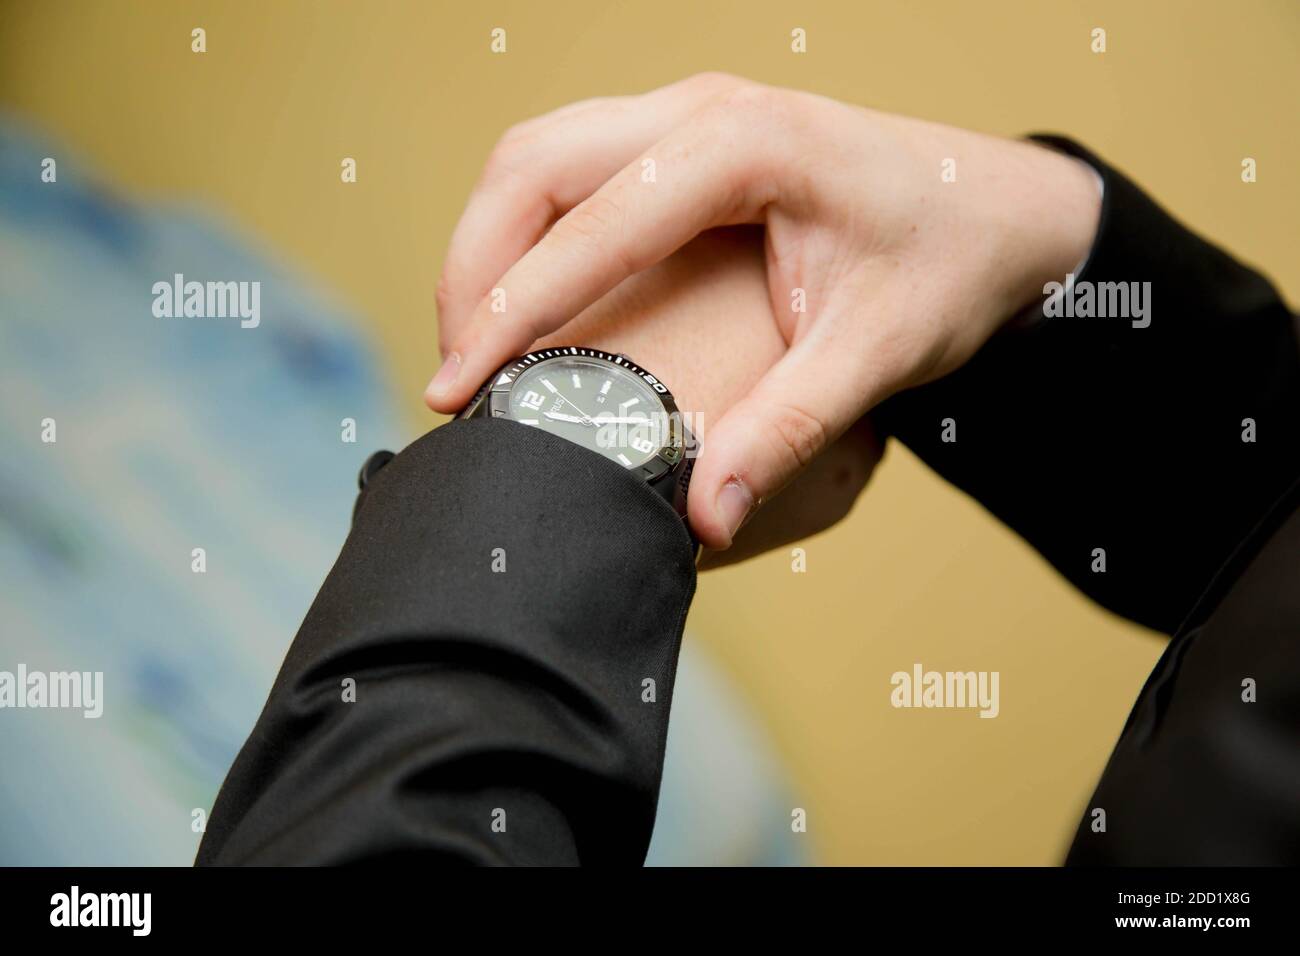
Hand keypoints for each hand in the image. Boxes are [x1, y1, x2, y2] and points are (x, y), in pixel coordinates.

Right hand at [427, 73, 1099, 549]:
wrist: (996, 212)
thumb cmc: (947, 266)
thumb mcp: (876, 353)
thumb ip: (786, 430)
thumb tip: (704, 518)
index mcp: (747, 144)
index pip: (589, 221)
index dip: (507, 307)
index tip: (456, 387)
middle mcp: (702, 110)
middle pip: (532, 162)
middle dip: (471, 267)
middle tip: (456, 375)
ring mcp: (687, 116)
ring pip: (538, 157)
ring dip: (486, 245)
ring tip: (474, 348)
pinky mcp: (682, 141)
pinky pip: (570, 171)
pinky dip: (525, 235)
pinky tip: (525, 306)